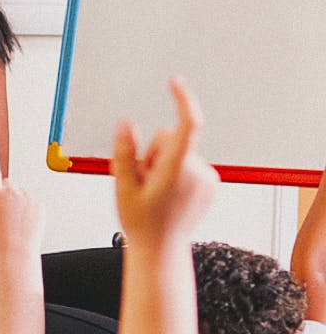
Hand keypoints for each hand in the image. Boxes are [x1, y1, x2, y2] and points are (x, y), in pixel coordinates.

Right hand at [0, 137, 40, 258]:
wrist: (17, 251)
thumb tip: (2, 195)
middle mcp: (11, 192)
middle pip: (8, 186)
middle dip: (7, 196)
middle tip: (5, 215)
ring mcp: (26, 197)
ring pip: (21, 196)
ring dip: (18, 205)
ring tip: (15, 223)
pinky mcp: (38, 203)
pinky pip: (32, 203)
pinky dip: (29, 211)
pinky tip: (25, 224)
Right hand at [110, 76, 217, 247]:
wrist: (161, 251)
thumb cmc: (141, 223)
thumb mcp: (122, 187)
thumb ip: (124, 152)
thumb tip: (126, 123)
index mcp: (176, 171)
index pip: (186, 127)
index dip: (182, 100)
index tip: (174, 83)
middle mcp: (198, 173)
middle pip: (170, 138)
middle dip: (153, 151)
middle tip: (143, 180)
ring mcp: (207, 179)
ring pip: (178, 150)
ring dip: (163, 162)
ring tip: (155, 190)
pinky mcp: (211, 183)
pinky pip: (189, 161)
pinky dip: (176, 170)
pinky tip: (168, 193)